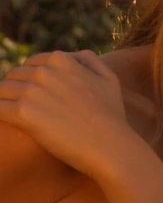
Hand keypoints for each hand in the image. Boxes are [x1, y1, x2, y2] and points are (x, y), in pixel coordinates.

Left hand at [0, 50, 133, 175]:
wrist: (110, 147)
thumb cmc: (112, 117)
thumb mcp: (109, 79)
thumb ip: (89, 60)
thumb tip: (72, 55)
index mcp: (61, 60)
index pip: (30, 64)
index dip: (32, 81)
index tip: (38, 99)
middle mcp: (44, 71)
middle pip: (13, 76)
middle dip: (17, 91)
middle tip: (29, 111)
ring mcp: (32, 91)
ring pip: (2, 92)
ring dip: (8, 104)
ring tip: (21, 120)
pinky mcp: (23, 114)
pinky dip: (1, 116)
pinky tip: (12, 125)